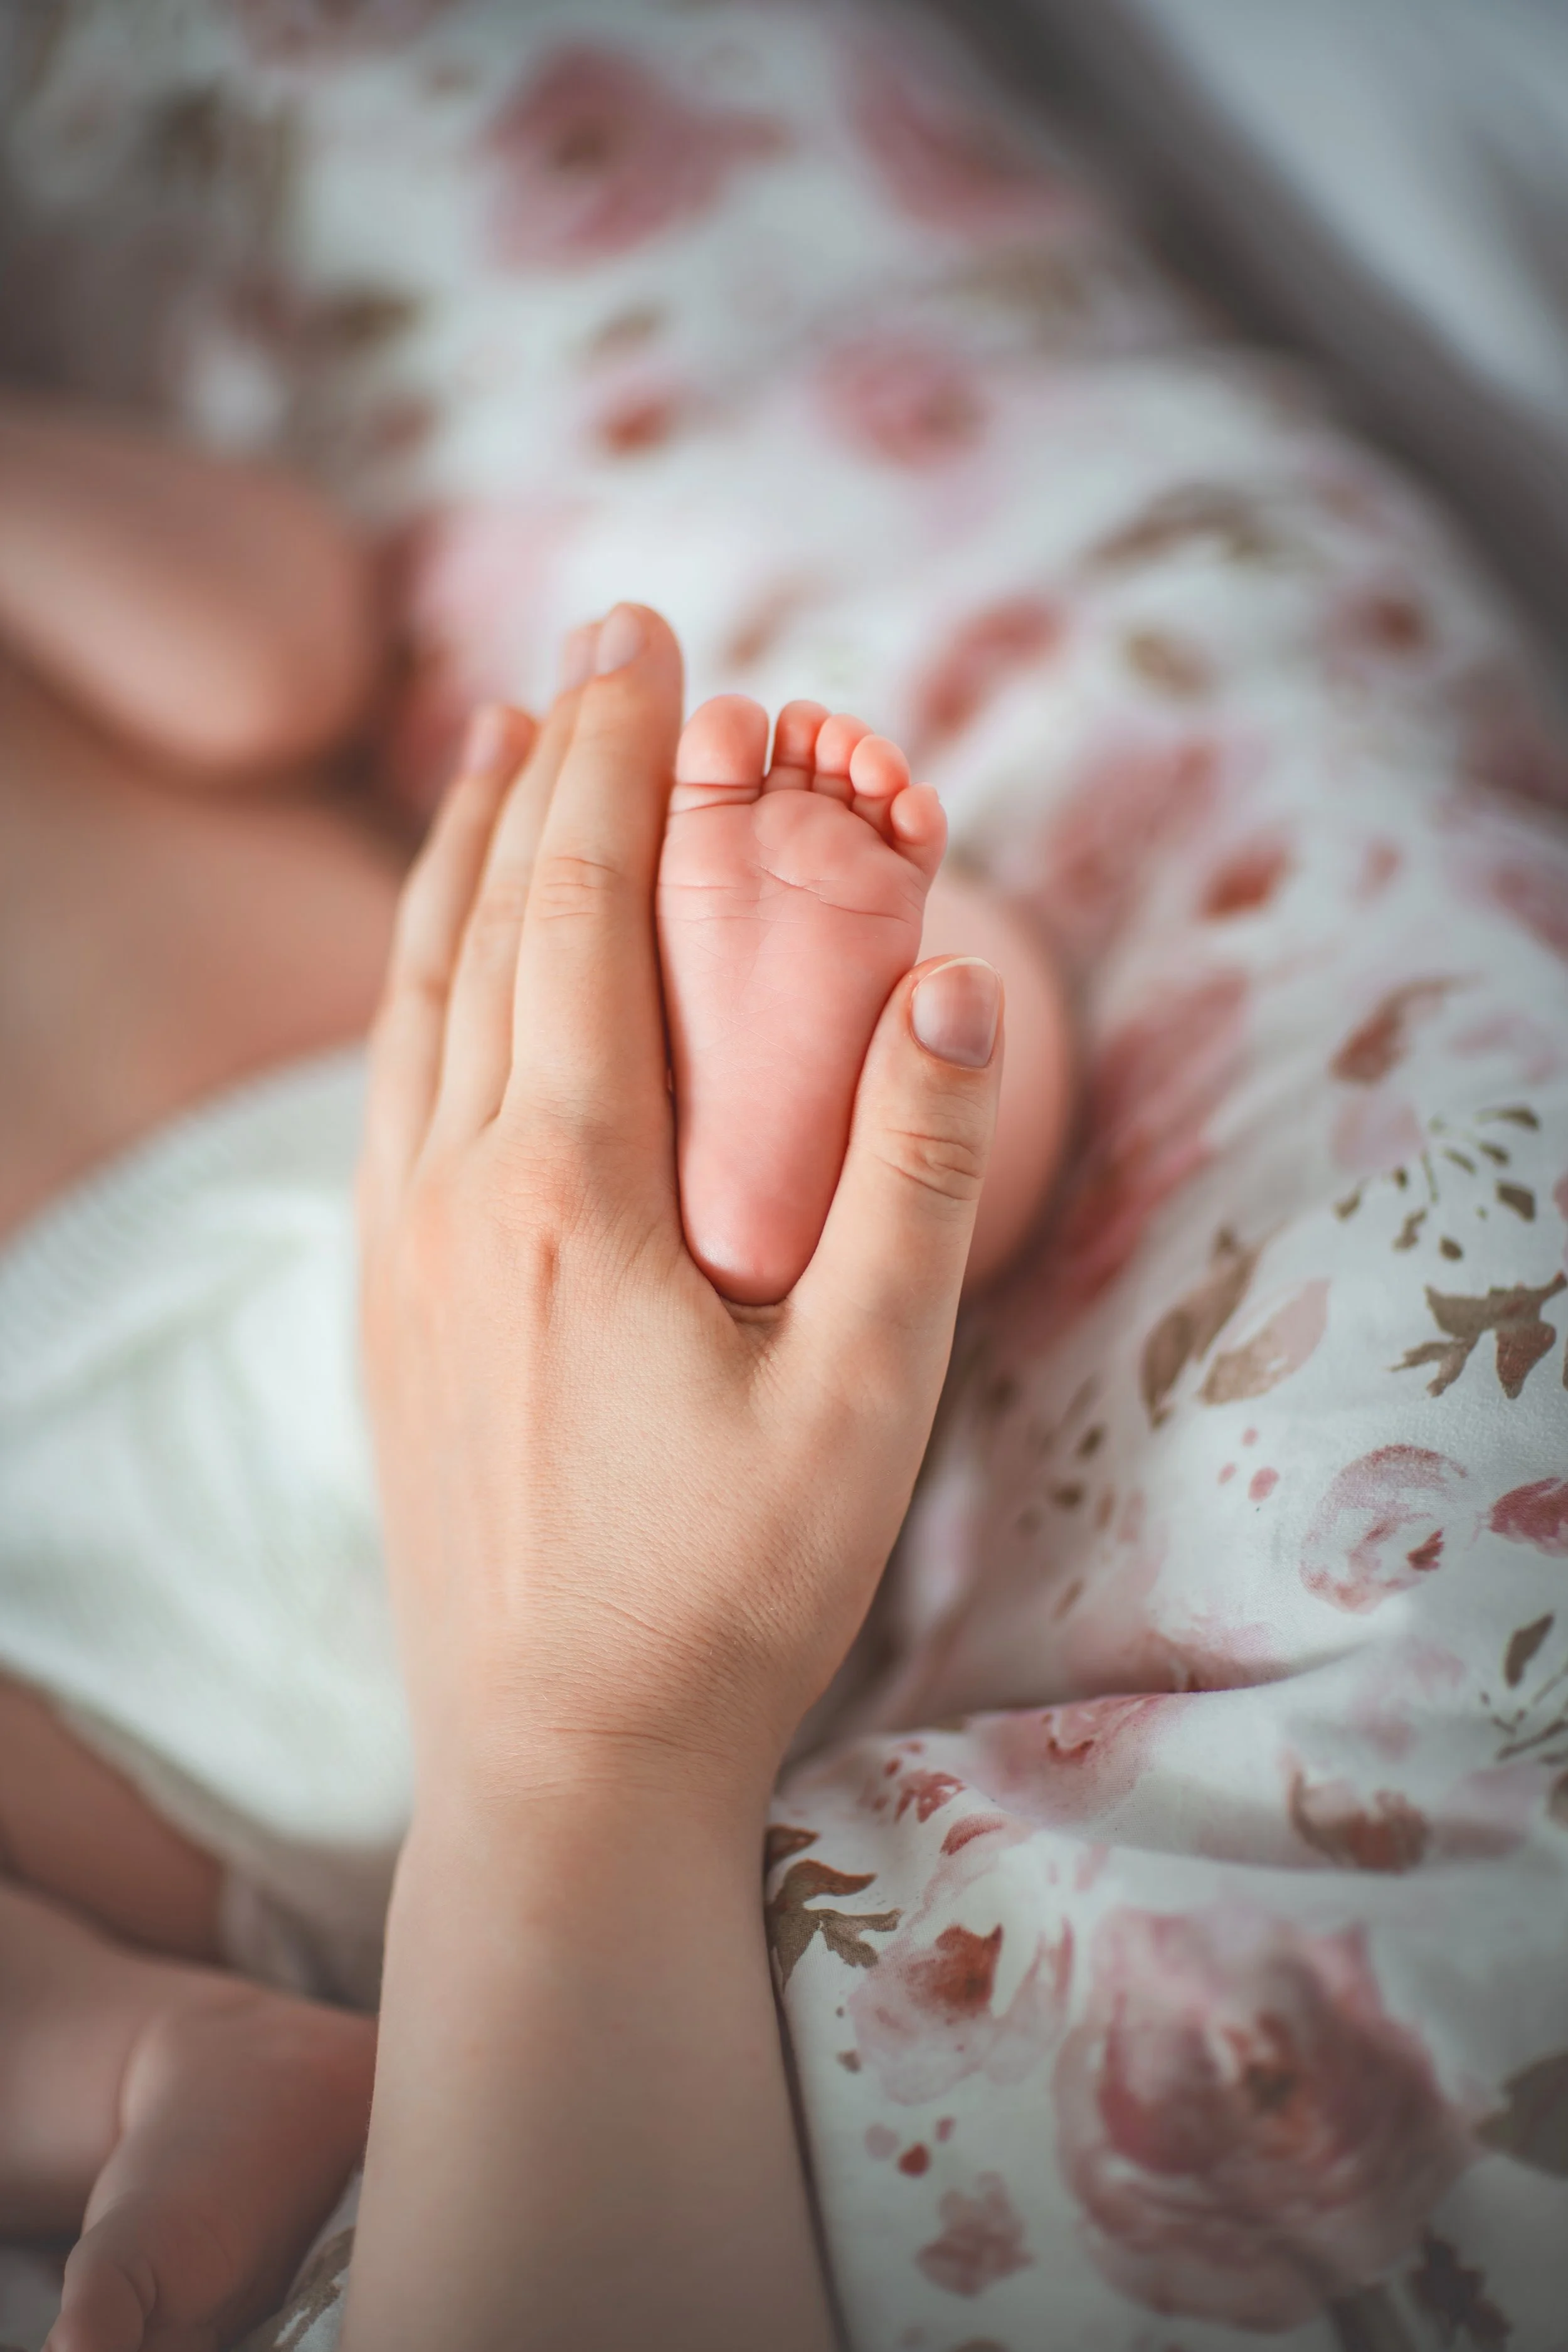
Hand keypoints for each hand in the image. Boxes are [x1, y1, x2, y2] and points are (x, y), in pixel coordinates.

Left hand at [358, 605, 1003, 1814]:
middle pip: (492, 922)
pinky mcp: (388, 1305)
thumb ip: (917, 1184)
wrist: (562, 1763)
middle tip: (596, 648)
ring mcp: (400, 1248)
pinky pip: (390, 1086)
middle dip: (548, 765)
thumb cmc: (729, 1592)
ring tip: (495, 751)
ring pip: (418, 995)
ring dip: (462, 856)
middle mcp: (455, 1191)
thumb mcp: (865, 1397)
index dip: (618, 759)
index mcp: (569, 1190)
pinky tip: (445, 961)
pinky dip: (421, 978)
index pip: (583, 911)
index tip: (644, 638)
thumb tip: (955, 989)